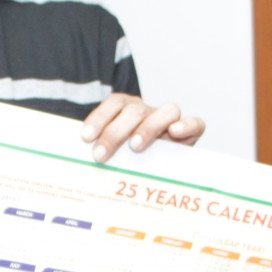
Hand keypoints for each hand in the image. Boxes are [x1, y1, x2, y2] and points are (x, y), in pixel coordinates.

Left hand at [80, 94, 204, 162]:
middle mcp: (149, 111)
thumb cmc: (131, 160)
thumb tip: (76, 162)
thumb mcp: (114, 153)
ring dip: (149, 127)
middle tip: (100, 155)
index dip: (100, 117)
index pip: (114, 103)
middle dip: (115, 132)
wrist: (163, 168)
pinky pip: (195, 123)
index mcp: (128, 109)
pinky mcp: (191, 132)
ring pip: (166, 110)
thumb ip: (102, 150)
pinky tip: (174, 133)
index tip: (86, 137)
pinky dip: (186, 125)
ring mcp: (170, 120)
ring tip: (135, 146)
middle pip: (134, 110)